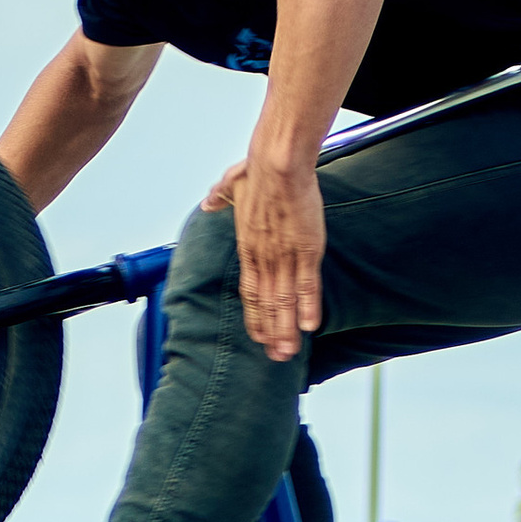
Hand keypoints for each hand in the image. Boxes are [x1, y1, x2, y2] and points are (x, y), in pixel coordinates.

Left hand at [207, 150, 326, 361]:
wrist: (276, 164)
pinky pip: (307, 285)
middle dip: (270, 333)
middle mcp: (263, 258)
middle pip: (266, 304)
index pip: (249, 291)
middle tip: (275, 357)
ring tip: (288, 353)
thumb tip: (210, 201)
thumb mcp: (232, 184)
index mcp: (248, 247)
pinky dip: (308, 307)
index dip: (254, 316)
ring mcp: (284, 256)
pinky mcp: (306, 250)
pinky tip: (310, 327)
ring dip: (286, 329)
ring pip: (284, 301)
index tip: (258, 335)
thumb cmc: (257, 171)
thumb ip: (221, 196)